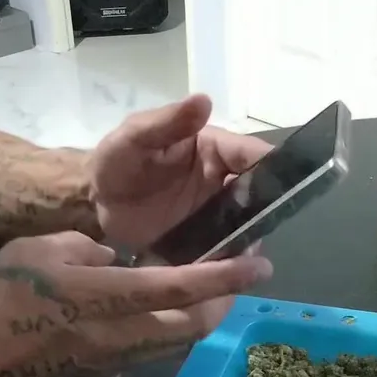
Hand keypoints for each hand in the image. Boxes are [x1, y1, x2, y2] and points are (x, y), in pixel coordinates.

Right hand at [0, 231, 272, 376]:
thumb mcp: (33, 251)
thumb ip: (81, 248)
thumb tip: (110, 259)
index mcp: (102, 300)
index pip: (179, 288)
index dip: (225, 277)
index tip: (260, 266)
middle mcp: (117, 338)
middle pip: (191, 327)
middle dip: (222, 304)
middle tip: (235, 278)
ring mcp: (109, 365)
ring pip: (173, 344)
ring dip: (195, 320)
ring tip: (203, 292)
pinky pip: (146, 352)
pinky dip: (164, 331)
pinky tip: (153, 312)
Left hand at [90, 95, 271, 249]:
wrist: (93, 202)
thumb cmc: (116, 161)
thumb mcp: (135, 136)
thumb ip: (168, 121)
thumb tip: (204, 100)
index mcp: (216, 150)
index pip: (255, 155)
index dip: (272, 170)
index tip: (284, 190)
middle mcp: (223, 181)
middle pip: (260, 195)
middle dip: (266, 213)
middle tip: (259, 234)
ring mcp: (215, 215)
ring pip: (247, 227)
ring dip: (249, 241)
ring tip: (243, 260)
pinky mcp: (203, 242)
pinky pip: (224, 252)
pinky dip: (229, 263)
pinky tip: (226, 275)